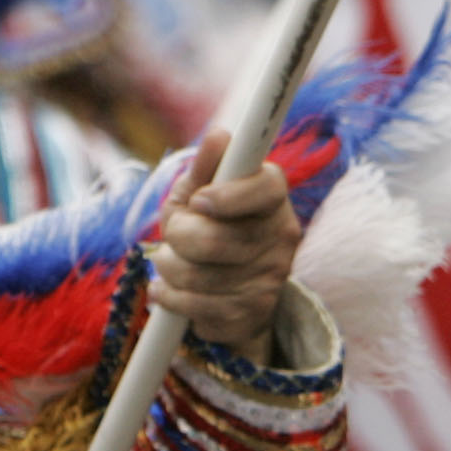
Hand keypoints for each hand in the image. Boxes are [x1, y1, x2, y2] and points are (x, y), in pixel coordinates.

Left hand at [151, 129, 302, 358]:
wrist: (232, 290)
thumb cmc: (211, 226)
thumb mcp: (200, 192)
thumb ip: (206, 167)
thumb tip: (219, 136)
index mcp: (273, 198)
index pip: (265, 189)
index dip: (227, 196)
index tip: (200, 200)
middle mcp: (282, 238)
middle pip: (214, 240)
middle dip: (178, 237)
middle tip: (174, 235)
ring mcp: (270, 279)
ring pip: (196, 276)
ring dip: (168, 268)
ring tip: (171, 262)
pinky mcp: (252, 315)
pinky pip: (194, 307)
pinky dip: (169, 297)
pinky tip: (171, 290)